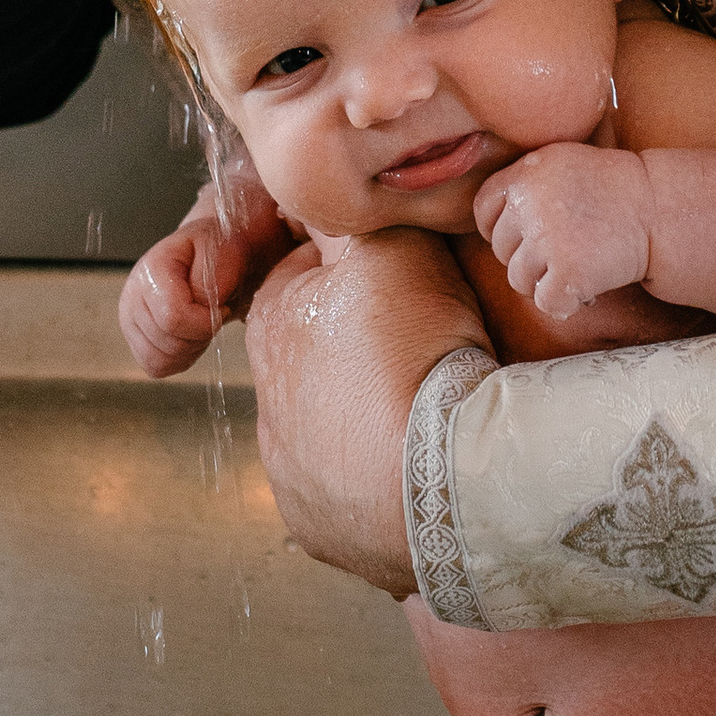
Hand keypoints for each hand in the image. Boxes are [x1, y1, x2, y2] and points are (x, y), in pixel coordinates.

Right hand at [118, 178, 297, 378]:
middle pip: (168, 342)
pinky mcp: (136, 340)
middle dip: (201, 335)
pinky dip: (180, 359)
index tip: (221, 307)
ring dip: (190, 349)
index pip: (172, 317)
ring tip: (202, 324)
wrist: (215, 257)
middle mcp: (131, 296)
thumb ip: (209, 281)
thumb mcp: (224, 254)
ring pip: (159, 359)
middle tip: (214, 315)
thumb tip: (196, 308)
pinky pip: (156, 367)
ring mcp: (129, 320)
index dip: (205, 321)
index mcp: (151, 270)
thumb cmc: (220, 254)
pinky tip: (192, 336)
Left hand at [245, 226, 488, 594]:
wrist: (448, 481)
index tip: (405, 288)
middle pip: (316, 360)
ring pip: (332, 433)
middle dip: (358, 354)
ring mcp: (294, 477)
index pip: (305, 280)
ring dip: (369, 423)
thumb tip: (336, 185)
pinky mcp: (326, 530)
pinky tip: (423, 471)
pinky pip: (354, 498)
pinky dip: (382, 483)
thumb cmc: (416, 359)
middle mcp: (267, 406)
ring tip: (429, 419)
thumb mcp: (393, 251)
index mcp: (271, 327)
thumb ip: (358, 217)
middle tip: (424, 354)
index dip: (358, 276)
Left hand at [473, 143, 652, 322]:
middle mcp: (530, 204)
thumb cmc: (615, 188)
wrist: (660, 209)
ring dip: (544, 283)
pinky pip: (546, 302)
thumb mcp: (564, 163)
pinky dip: (564, 303)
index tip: (522, 238)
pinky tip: (587, 289)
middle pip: (501, 249)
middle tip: (562, 255)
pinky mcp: (568, 271)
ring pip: (518, 280)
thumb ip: (527, 183)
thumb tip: (489, 222)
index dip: (497, 229)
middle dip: (527, 259)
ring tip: (576, 270)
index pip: (483, 209)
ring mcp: (547, 239)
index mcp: (526, 173)